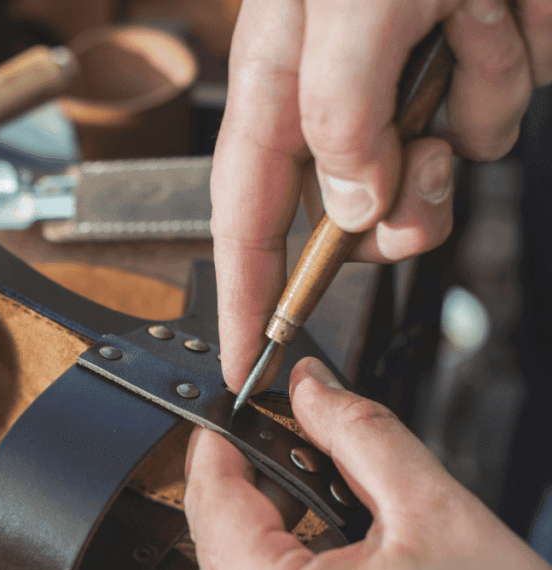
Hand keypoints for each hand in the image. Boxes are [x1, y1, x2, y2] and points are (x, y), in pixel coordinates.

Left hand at [184, 357, 551, 569]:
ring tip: (317, 507)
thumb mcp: (439, 518)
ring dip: (262, 540)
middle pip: (212, 544)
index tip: (234, 414)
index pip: (210, 501)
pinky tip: (322, 564)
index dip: (219, 444)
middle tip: (291, 451)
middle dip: (248, 487)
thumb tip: (312, 389)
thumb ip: (361, 435)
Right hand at [214, 0, 549, 392]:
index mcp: (279, 81)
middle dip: (390, 214)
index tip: (243, 357)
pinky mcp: (473, 67)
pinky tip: (501, 12)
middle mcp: (337, 93)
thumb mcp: (352, 5)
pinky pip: (490, 120)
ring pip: (427, 178)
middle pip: (344, 218)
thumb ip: (338, 112)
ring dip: (462, 117)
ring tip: (468, 27)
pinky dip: (507, 72)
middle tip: (413, 165)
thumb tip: (349, 206)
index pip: (243, 214)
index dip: (240, 290)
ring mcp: (407, 86)